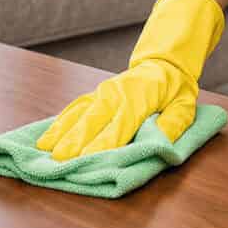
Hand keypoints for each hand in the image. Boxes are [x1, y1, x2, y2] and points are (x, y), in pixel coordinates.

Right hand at [36, 0, 223, 159]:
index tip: (88, 160)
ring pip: (78, 113)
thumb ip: (172, 125)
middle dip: (75, 140)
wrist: (163, 65)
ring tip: (43, 152)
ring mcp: (101, 93)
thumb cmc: (174, 91)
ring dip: (60, 132)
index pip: (120, 124)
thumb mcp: (184, 107)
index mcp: (139, 97)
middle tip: (58, 162)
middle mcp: (115, 93)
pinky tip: (45, 139)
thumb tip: (159, 143)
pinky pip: (73, 109)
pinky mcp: (93, 96)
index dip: (104, 143)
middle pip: (92, 119)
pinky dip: (59, 123)